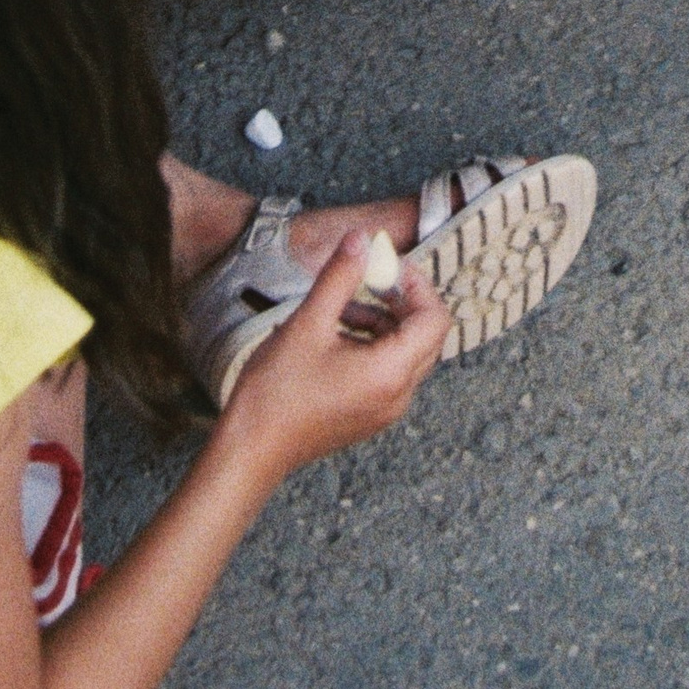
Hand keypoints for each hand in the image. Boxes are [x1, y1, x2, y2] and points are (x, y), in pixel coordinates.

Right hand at [215, 234, 449, 483]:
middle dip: (402, 300)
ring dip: (383, 321)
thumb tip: (361, 239)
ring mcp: (385, 409)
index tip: (386, 266)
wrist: (252, 448)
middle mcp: (398, 395)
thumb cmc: (277, 392)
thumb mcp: (308, 323)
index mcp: (391, 373)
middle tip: (370, 278)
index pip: (435, 319)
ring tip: (341, 306)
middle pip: (426, 335)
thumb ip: (340, 276)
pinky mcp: (370, 415)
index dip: (417, 284)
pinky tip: (335, 333)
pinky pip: (389, 372)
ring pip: (406, 353)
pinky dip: (373, 345)